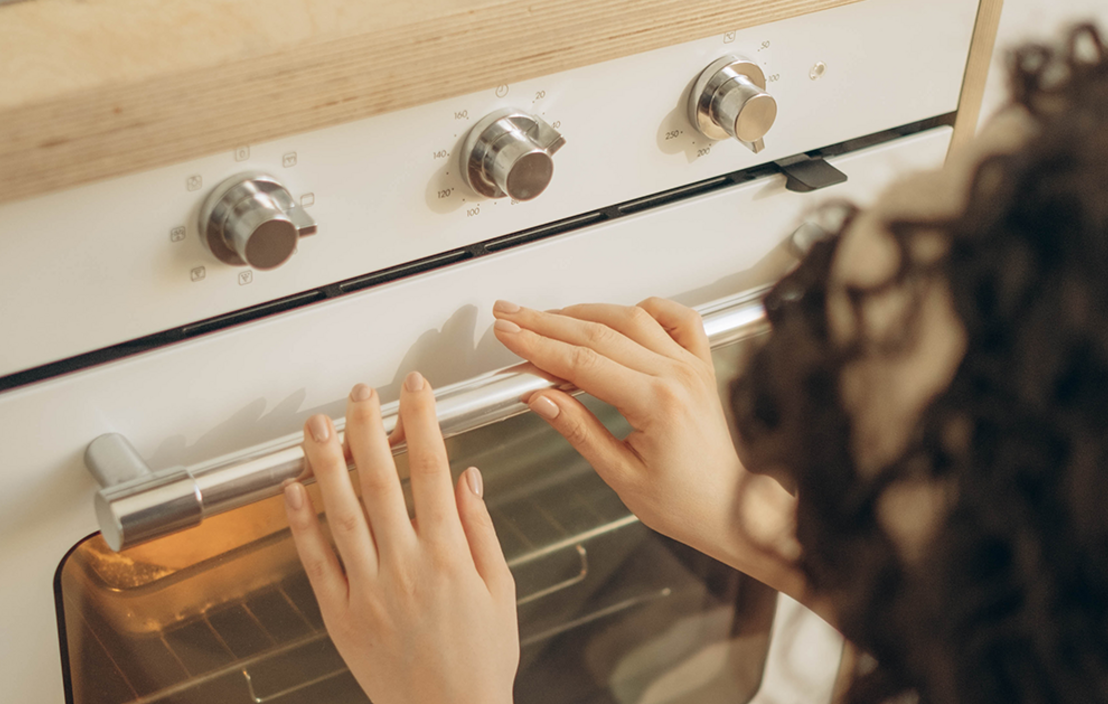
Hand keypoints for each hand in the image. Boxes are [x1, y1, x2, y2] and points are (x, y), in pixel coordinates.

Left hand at [283, 372, 518, 703]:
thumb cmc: (479, 659)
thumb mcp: (502, 588)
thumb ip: (481, 528)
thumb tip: (469, 477)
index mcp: (449, 555)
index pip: (433, 469)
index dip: (422, 421)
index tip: (415, 390)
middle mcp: (405, 565)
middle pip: (381, 479)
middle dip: (369, 427)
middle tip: (361, 394)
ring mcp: (368, 589)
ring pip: (342, 511)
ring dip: (328, 462)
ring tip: (318, 425)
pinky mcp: (341, 613)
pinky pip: (316, 559)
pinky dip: (302, 521)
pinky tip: (295, 488)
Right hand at [492, 298, 806, 598]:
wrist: (733, 509)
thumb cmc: (688, 503)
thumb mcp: (621, 475)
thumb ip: (578, 429)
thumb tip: (540, 398)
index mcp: (657, 402)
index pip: (582, 361)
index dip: (538, 344)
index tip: (509, 334)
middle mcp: (677, 375)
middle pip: (598, 332)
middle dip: (545, 322)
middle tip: (511, 316)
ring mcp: (691, 365)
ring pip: (631, 317)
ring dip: (584, 312)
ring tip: (547, 316)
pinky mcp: (700, 365)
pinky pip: (677, 318)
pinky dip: (646, 308)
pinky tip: (622, 312)